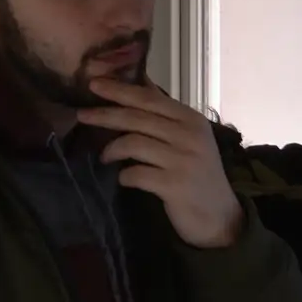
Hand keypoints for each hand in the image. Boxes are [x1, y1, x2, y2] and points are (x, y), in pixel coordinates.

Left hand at [76, 76, 243, 249]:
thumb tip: (134, 86)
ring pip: (133, 143)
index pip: (149, 98)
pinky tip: (124, 178)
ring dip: (112, 149)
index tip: (93, 84)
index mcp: (191, 119)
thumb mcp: (187, 138)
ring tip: (105, 157)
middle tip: (81, 115)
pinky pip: (136, 173)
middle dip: (105, 114)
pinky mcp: (175, 185)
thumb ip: (163, 115)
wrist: (221, 217)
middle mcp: (189, 135)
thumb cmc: (198, 173)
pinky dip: (124, 175)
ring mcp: (183, 160)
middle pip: (136, 118)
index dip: (119, 90)